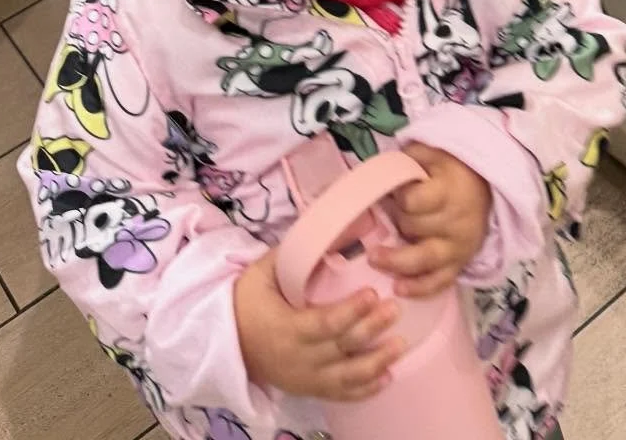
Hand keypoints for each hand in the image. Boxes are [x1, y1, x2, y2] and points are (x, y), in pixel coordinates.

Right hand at [234, 247, 405, 401]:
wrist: (224, 342)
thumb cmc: (245, 302)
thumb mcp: (260, 273)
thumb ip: (290, 255)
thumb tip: (324, 231)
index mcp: (286, 328)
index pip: (325, 322)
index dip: (351, 311)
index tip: (373, 294)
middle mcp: (298, 358)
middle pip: (341, 347)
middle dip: (371, 329)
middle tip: (396, 309)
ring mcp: (305, 378)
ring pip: (347, 376)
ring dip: (377, 362)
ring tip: (401, 345)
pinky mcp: (309, 389)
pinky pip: (340, 394)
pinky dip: (365, 389)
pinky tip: (387, 378)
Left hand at [372, 144, 491, 298]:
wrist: (485, 187)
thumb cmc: (450, 169)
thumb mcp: (429, 153)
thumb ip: (406, 160)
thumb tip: (377, 172)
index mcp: (447, 191)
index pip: (414, 201)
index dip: (397, 198)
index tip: (388, 192)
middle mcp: (455, 221)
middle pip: (414, 228)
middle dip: (395, 223)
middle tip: (382, 215)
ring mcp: (459, 246)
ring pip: (426, 260)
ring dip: (397, 263)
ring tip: (374, 259)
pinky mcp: (460, 263)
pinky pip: (440, 282)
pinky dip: (420, 289)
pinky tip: (399, 289)